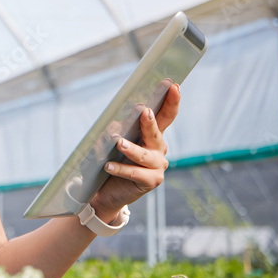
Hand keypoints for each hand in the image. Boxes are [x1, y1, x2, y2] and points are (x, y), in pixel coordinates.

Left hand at [93, 82, 180, 215]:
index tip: (172, 85)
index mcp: (152, 135)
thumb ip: (115, 131)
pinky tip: (108, 166)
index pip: (165, 115)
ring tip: (119, 143)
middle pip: (157, 132)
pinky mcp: (150, 182)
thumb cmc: (111, 161)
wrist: (105, 191)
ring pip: (144, 155)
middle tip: (144, 110)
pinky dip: (121, 169)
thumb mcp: (111, 143)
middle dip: (151, 121)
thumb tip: (114, 126)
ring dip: (131, 148)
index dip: (170, 101)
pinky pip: (135, 173)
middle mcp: (158, 149)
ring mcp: (157, 166)